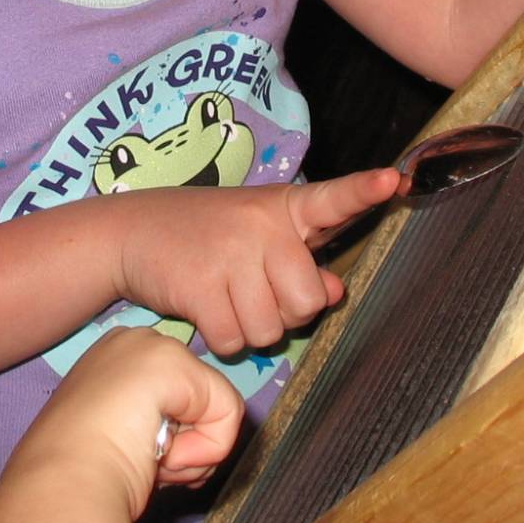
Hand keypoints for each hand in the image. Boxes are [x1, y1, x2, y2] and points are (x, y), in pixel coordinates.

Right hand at [15, 326, 246, 515]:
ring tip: (145, 459)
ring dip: (190, 455)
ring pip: (215, 409)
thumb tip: (184, 447)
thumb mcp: (124, 443)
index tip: (135, 458)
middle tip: (143, 461)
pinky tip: (162, 456)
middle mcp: (134, 343)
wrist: (62, 484)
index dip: (170, 446)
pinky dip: (205, 450)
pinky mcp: (173, 362)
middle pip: (200, 404)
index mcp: (114, 361)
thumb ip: (156, 432)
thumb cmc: (79, 477)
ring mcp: (152, 346)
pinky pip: (227, 414)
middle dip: (185, 449)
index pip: (179, 403)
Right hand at [110, 168, 399, 358]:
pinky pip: (233, 341)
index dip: (363, 191)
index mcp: (282, 208)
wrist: (130, 232)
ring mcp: (230, 255)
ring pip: (269, 330)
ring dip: (250, 329)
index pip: (330, 198)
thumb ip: (301, 261)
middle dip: (285, 313)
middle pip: (307, 301)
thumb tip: (334, 290)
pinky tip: (206, 310)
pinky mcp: (200, 286)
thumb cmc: (205, 235)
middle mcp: (260, 227)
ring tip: (227, 298)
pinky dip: (222, 340)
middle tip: (256, 293)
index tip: (393, 180)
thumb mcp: (256, 237)